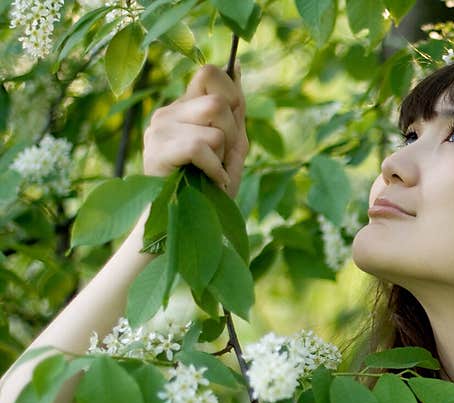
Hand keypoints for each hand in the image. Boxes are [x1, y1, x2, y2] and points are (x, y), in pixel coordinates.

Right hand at [143, 63, 248, 196]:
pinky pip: (201, 146)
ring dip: (223, 155)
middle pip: (218, 102)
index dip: (232, 96)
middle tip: (222, 160)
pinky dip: (215, 169)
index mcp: (184, 108)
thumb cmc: (208, 189)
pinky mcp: (157, 149)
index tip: (233, 128)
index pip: (209, 73)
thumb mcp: (229, 148)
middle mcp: (168, 113)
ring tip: (212, 172)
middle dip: (232, 135)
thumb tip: (237, 67)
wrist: (183, 225)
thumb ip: (235, 112)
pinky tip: (211, 182)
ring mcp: (160, 129)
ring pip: (214, 126)